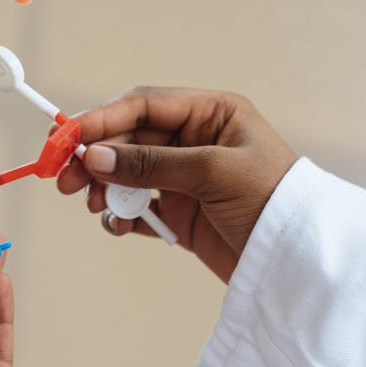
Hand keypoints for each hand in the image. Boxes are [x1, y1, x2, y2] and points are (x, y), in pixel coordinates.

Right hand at [57, 87, 296, 283]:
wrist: (299, 261)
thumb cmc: (272, 200)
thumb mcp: (213, 172)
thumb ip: (151, 164)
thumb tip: (96, 157)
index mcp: (211, 113)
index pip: (144, 105)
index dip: (102, 118)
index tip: (67, 137)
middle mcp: (195, 141)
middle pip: (129, 139)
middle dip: (96, 158)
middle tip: (66, 180)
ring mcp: (186, 178)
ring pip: (128, 174)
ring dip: (105, 188)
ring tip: (95, 205)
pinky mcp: (182, 213)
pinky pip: (139, 207)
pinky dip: (123, 215)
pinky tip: (118, 225)